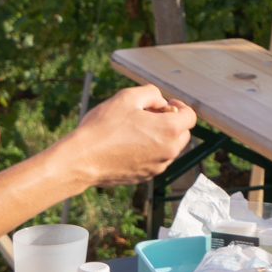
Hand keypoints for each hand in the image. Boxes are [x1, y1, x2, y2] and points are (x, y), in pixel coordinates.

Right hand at [63, 85, 197, 187]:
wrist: (82, 160)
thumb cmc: (103, 127)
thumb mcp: (128, 97)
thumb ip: (152, 94)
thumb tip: (161, 102)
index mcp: (169, 130)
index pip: (190, 116)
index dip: (180, 106)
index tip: (165, 104)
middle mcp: (168, 151)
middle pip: (182, 134)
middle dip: (171, 122)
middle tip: (149, 115)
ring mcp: (157, 167)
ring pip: (169, 148)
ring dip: (160, 137)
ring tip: (135, 129)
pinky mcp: (144, 177)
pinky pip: (155, 160)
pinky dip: (149, 151)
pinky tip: (128, 144)